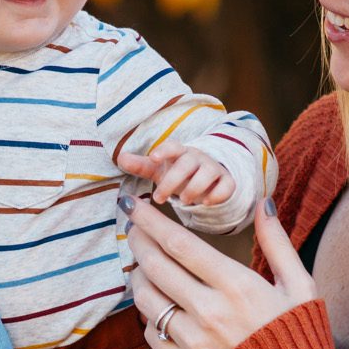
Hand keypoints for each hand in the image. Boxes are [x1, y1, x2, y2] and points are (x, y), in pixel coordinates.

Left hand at [117, 142, 236, 210]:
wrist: (205, 178)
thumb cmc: (177, 172)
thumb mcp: (158, 170)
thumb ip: (140, 166)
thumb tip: (120, 158)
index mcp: (179, 152)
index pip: (173, 146)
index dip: (164, 150)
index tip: (153, 158)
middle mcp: (197, 158)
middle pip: (187, 163)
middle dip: (172, 181)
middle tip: (159, 198)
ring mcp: (213, 169)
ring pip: (208, 173)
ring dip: (195, 188)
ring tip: (184, 202)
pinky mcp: (226, 182)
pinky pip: (227, 186)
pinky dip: (218, 194)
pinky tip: (207, 203)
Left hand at [125, 196, 319, 348]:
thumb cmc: (302, 341)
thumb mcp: (301, 287)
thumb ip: (278, 243)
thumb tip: (262, 203)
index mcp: (237, 286)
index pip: (179, 244)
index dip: (150, 221)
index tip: (134, 204)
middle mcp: (210, 313)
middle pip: (154, 266)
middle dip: (137, 241)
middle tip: (133, 229)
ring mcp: (194, 344)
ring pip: (145, 300)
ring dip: (138, 277)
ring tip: (144, 266)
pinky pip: (151, 335)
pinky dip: (149, 316)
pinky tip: (158, 308)